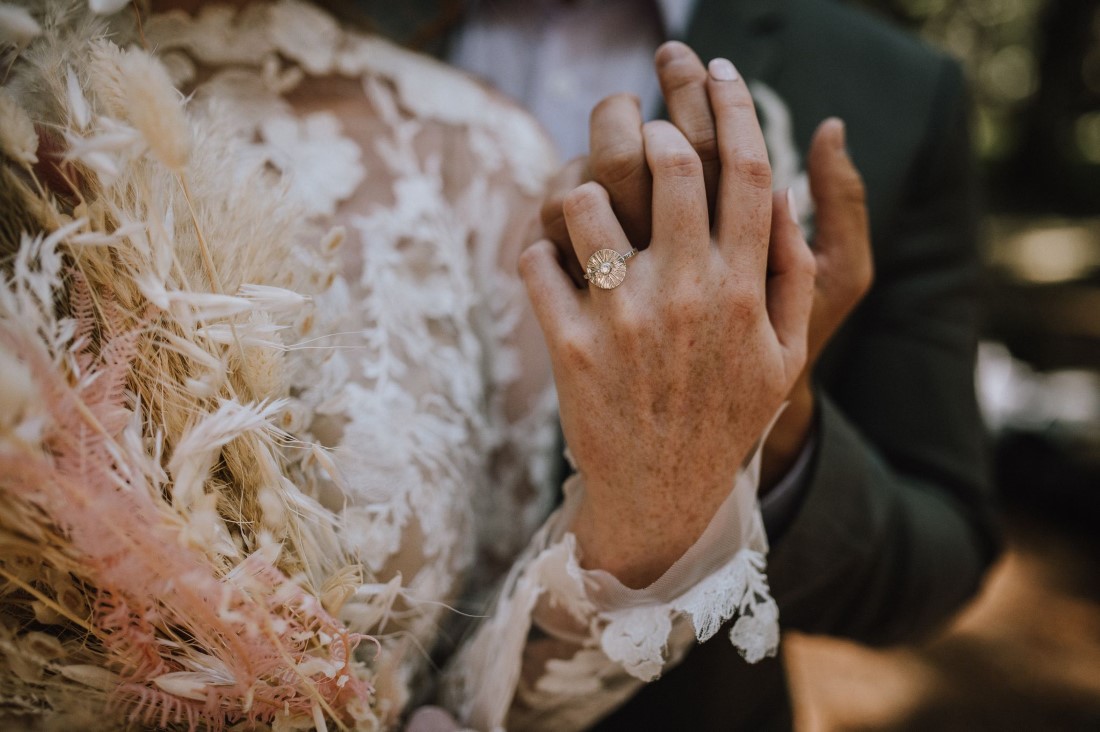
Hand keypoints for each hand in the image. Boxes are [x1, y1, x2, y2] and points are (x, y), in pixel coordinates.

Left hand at [537, 41, 872, 490]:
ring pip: (590, 202)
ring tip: (590, 204)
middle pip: (672, 166)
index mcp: (744, 290)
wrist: (660, 494)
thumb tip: (783, 190)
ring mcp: (624, 320)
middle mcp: (687, 295)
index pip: (748, 172)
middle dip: (652, 127)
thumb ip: (793, 274)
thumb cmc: (724, 417)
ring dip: (584, 187)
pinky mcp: (568, 346)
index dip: (735, 107)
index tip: (718, 69)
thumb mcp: (783, 356)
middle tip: (642, 126)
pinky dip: (537, 249)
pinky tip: (552, 264)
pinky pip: (537, 261)